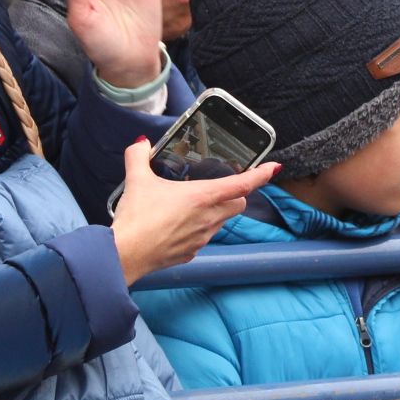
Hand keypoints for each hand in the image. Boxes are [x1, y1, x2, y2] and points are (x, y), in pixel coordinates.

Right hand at [111, 138, 279, 283]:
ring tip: (191, 206)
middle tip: (219, 187)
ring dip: (216, 213)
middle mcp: (209, 218)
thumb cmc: (137, 218)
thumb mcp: (137, 180)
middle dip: (235, 195)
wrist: (126, 254)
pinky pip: (203, 238)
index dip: (261, 174)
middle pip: (238, 204)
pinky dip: (197, 230)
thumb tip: (140, 144)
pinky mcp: (191, 253)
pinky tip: (176, 227)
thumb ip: (138, 157)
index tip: (273, 168)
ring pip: (222, 222)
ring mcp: (202, 238)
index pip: (243, 184)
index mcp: (204, 196)